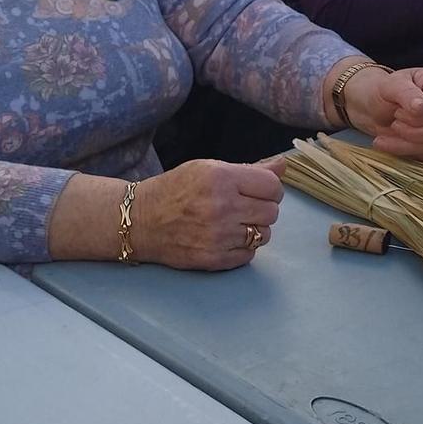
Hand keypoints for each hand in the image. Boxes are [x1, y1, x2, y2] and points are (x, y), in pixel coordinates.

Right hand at [135, 159, 282, 270]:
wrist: (139, 220)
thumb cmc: (175, 190)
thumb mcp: (209, 169)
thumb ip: (249, 169)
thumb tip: (283, 165)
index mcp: (221, 178)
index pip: (272, 186)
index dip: (269, 188)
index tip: (258, 190)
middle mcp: (222, 207)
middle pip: (272, 212)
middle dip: (262, 208)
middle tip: (243, 206)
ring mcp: (218, 236)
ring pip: (264, 234)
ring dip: (253, 228)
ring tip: (233, 222)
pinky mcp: (214, 259)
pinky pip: (250, 254)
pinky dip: (242, 247)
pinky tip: (225, 237)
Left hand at [343, 66, 422, 161]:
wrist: (377, 108)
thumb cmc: (385, 92)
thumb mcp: (389, 86)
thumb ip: (406, 93)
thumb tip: (421, 106)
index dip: (417, 117)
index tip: (398, 112)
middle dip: (412, 131)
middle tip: (395, 122)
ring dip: (408, 143)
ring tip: (392, 131)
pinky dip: (411, 152)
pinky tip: (396, 143)